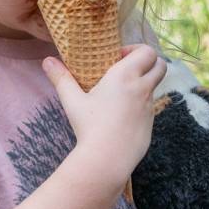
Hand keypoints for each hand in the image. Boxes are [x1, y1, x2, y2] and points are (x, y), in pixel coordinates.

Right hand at [43, 44, 167, 186]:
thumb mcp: (73, 101)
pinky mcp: (150, 124)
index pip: (147, 52)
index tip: (119, 57)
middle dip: (149, 63)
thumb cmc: (89, 127)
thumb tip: (47, 61)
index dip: (137, 50)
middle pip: (160, 65)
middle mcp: (142, 89)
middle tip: (129, 70)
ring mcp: (149, 107)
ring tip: (121, 93)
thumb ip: (61, 78)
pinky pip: (149, 107)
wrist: (107, 159)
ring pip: (154, 87)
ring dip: (143, 84)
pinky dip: (140, 105)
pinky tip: (121, 115)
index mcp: (125, 76)